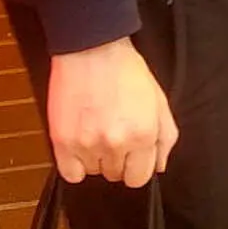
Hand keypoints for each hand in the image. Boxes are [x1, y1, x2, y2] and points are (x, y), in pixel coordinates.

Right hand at [47, 38, 177, 188]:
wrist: (93, 50)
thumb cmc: (126, 71)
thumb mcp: (159, 100)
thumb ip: (165, 137)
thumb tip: (159, 166)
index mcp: (143, 134)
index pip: (139, 178)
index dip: (137, 167)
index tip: (133, 156)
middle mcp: (116, 143)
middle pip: (116, 175)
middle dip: (118, 159)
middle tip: (115, 134)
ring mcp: (87, 144)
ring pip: (94, 172)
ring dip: (96, 159)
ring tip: (97, 131)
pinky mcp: (62, 141)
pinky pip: (70, 173)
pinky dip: (76, 165)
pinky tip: (82, 145)